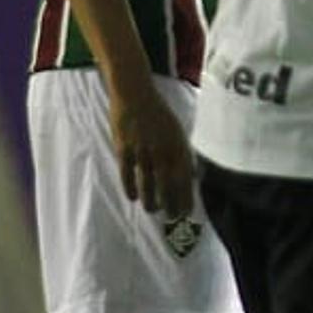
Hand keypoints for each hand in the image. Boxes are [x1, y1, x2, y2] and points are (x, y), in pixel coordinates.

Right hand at [108, 81, 196, 216]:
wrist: (135, 95)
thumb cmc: (159, 114)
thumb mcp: (177, 132)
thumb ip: (181, 153)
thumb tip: (189, 176)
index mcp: (177, 145)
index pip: (184, 178)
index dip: (186, 197)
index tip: (187, 212)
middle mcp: (162, 151)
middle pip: (167, 185)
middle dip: (170, 204)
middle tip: (171, 217)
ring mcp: (142, 151)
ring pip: (147, 184)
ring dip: (151, 201)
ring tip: (153, 210)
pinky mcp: (124, 150)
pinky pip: (127, 175)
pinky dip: (130, 188)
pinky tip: (133, 198)